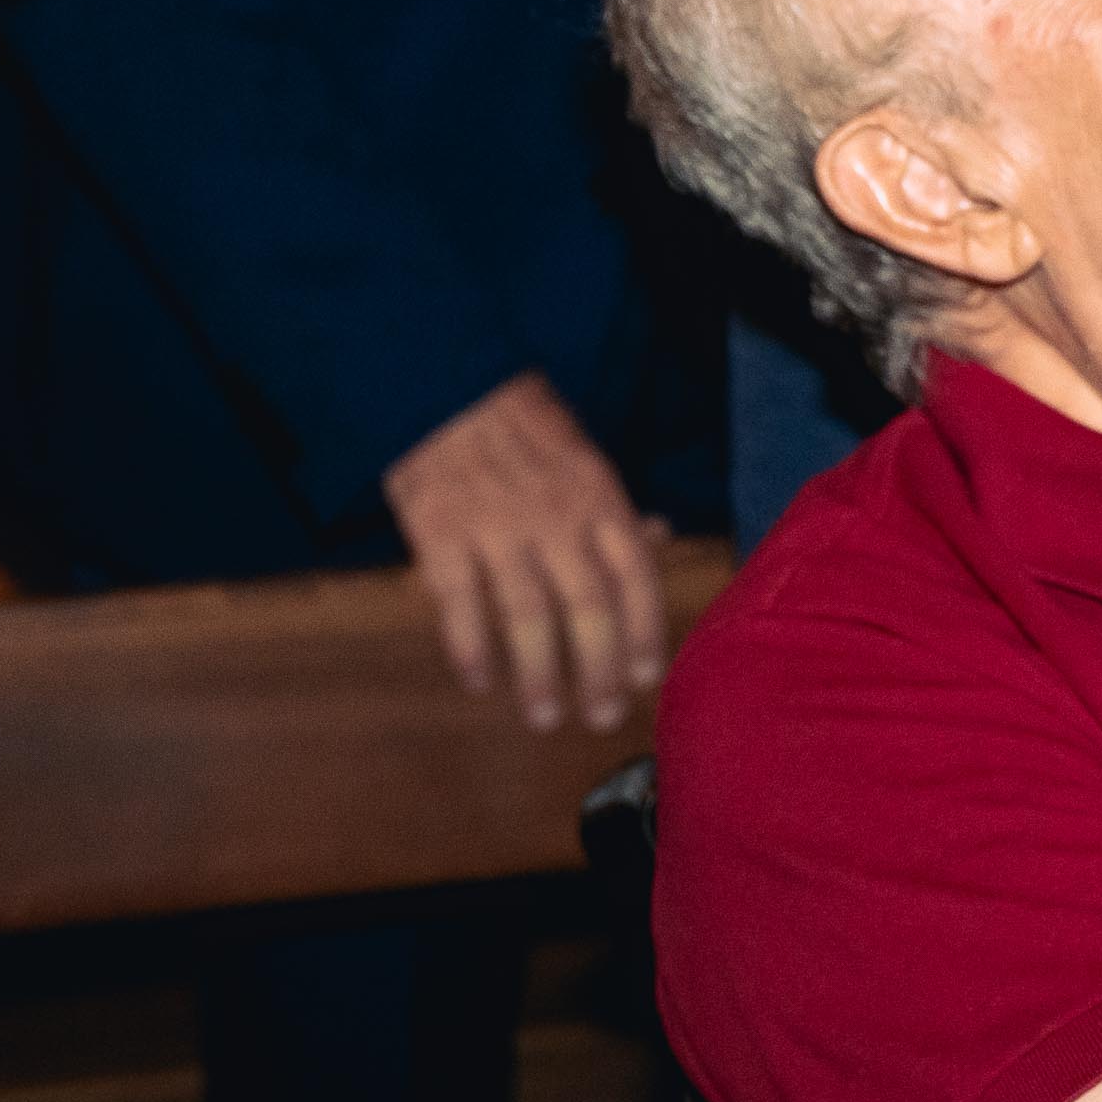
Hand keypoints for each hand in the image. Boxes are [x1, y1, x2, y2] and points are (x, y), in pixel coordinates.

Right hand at [380, 374, 670, 732]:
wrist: (441, 382)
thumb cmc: (519, 421)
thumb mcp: (582, 451)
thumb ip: (614, 503)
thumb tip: (661, 537)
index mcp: (596, 492)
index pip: (635, 572)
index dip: (644, 630)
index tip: (646, 678)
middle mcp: (553, 516)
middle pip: (588, 607)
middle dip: (598, 670)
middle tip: (601, 718)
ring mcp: (495, 528)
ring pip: (527, 617)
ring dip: (539, 675)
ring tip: (545, 717)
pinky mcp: (440, 536)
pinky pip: (459, 606)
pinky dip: (471, 650)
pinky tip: (480, 682)